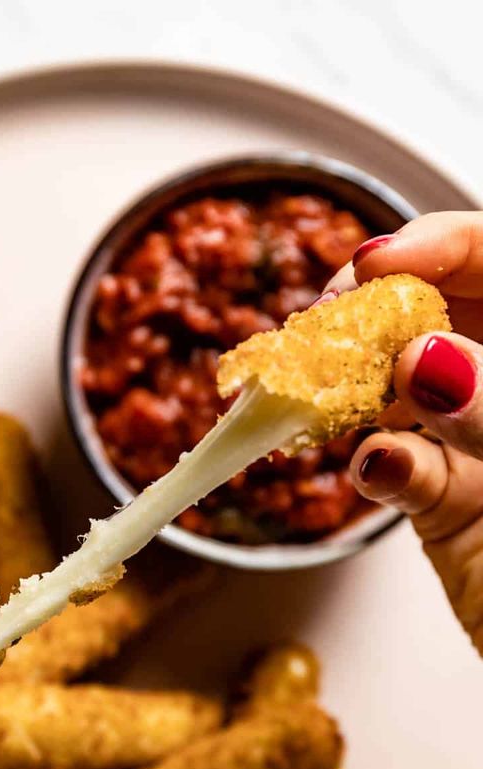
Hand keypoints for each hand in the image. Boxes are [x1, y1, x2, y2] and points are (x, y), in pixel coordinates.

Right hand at [324, 212, 482, 653]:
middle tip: (324, 327)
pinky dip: (381, 467)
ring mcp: (480, 440)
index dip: (436, 245)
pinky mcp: (444, 501)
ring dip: (354, 388)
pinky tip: (377, 467)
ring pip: (402, 388)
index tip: (374, 264)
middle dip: (375, 312)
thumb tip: (426, 358)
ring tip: (323, 395)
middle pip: (436, 311)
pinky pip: (401, 469)